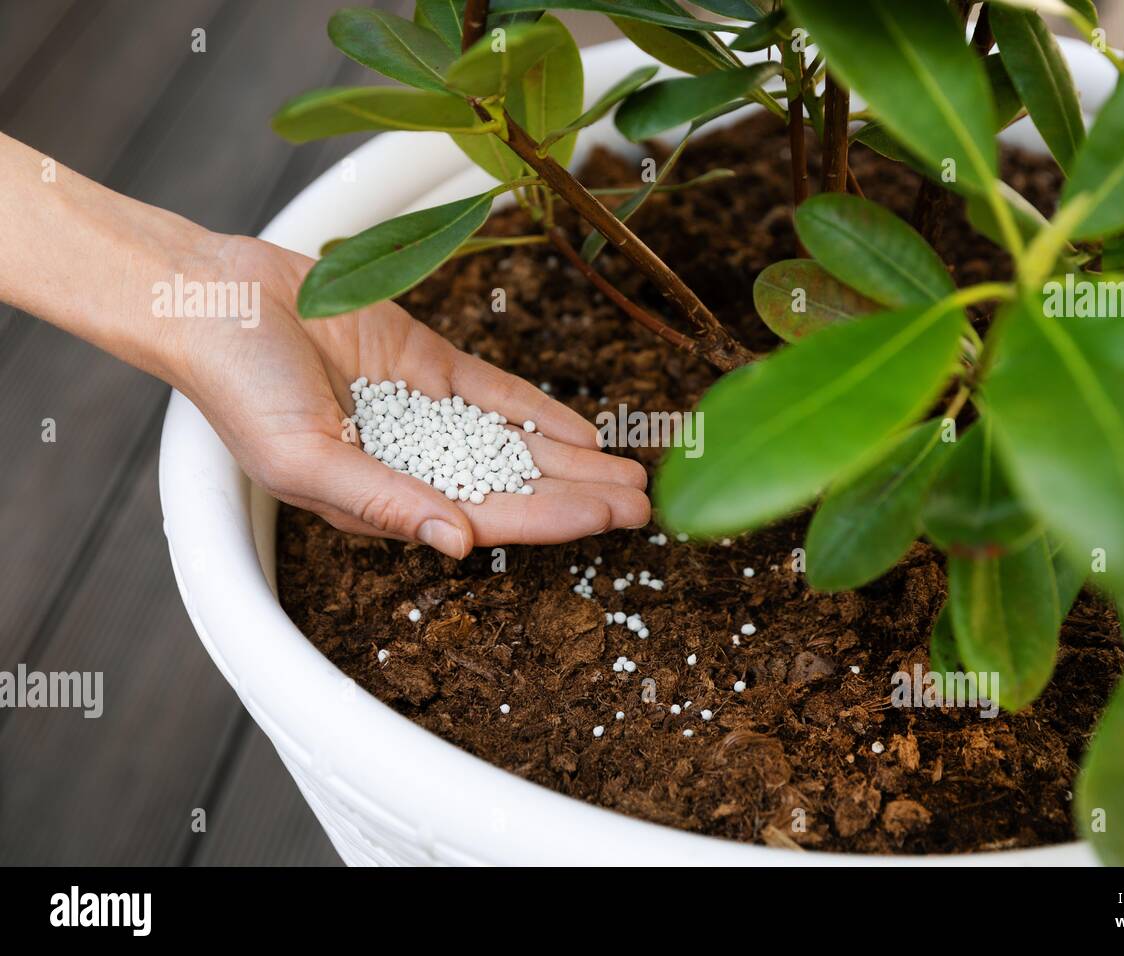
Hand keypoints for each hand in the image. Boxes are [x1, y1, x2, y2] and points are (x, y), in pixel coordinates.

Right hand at [172, 235, 649, 556]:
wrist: (217, 300)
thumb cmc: (239, 389)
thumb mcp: (304, 458)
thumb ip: (382, 501)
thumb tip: (457, 543)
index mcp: (383, 498)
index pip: (486, 517)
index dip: (551, 519)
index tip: (610, 520)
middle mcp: (413, 462)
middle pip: (515, 486)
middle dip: (581, 497)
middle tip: (647, 504)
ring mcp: (425, 412)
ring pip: (516, 443)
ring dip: (574, 459)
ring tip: (632, 471)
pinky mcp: (427, 364)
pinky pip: (495, 393)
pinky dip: (539, 410)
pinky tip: (584, 428)